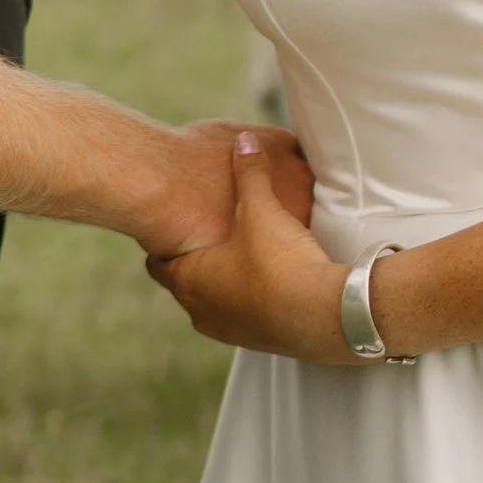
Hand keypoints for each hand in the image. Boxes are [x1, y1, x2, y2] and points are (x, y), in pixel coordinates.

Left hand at [147, 132, 350, 361]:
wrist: (324, 314)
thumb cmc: (280, 262)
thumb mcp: (261, 209)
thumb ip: (250, 172)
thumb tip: (244, 141)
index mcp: (189, 281)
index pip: (158, 261)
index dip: (168, 240)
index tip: (176, 224)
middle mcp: (202, 311)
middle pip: (187, 281)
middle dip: (198, 258)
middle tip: (211, 233)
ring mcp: (230, 331)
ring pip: (216, 300)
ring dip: (226, 280)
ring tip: (245, 253)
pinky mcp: (259, 341)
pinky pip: (245, 314)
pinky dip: (251, 296)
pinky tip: (272, 276)